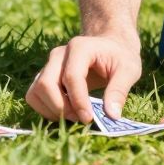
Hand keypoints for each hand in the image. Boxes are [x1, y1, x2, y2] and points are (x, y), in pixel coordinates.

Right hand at [25, 32, 142, 122]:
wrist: (109, 45)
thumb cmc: (120, 57)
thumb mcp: (129, 70)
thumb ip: (119, 91)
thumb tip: (112, 116)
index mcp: (79, 48)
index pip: (71, 77)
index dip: (78, 101)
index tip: (90, 119)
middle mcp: (58, 55)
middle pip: (46, 83)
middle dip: (61, 108)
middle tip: (82, 119)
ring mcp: (49, 65)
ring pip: (36, 91)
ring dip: (51, 110)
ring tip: (74, 117)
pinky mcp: (44, 76)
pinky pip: (34, 95)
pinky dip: (45, 109)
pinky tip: (65, 113)